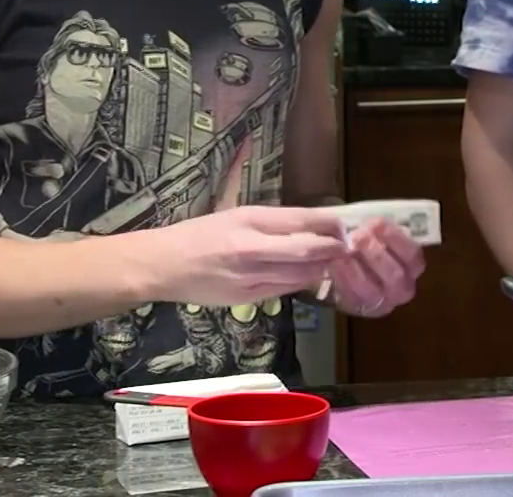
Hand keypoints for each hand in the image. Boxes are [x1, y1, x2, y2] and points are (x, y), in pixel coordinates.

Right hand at [154, 205, 349, 306]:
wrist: (163, 266)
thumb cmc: (198, 233)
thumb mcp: (234, 213)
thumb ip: (271, 220)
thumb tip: (309, 222)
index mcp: (247, 221)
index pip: (298, 219)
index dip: (327, 223)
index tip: (346, 222)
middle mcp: (250, 249)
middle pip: (304, 250)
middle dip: (332, 249)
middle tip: (350, 245)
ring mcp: (249, 277)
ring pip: (299, 274)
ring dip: (321, 268)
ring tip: (337, 261)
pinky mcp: (247, 299)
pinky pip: (284, 290)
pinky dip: (301, 281)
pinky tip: (311, 275)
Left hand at [323, 218, 425, 318]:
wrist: (349, 266)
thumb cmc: (369, 243)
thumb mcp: (379, 232)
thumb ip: (380, 228)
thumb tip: (372, 221)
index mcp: (412, 266)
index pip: (412, 254)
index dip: (395, 238)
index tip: (376, 223)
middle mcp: (403, 288)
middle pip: (395, 274)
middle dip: (375, 253)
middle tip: (357, 236)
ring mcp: (382, 302)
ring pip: (372, 290)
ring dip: (356, 268)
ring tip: (344, 250)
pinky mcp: (361, 308)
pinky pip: (352, 297)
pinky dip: (343, 279)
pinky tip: (335, 262)